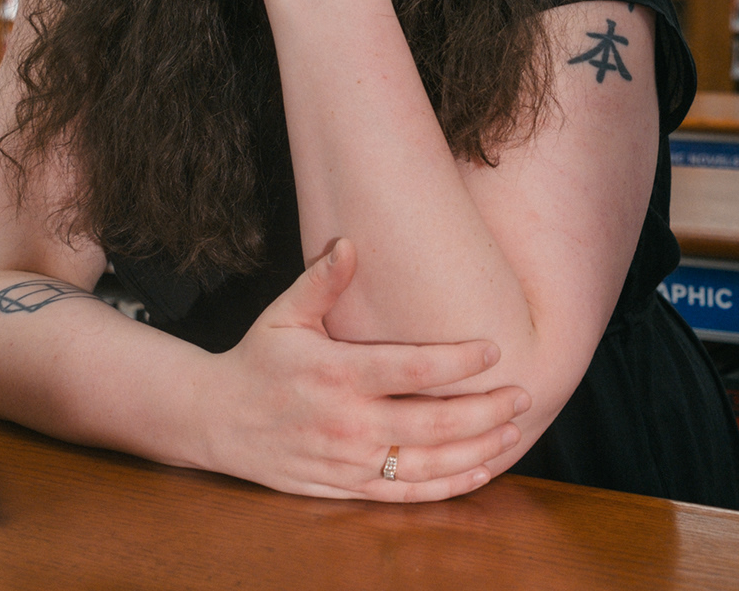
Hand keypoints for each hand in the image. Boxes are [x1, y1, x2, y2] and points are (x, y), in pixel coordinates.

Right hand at [204, 238, 529, 501]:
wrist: (216, 419)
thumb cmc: (258, 358)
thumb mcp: (283, 314)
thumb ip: (321, 281)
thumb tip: (349, 243)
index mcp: (336, 374)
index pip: (411, 369)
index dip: (457, 361)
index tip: (494, 349)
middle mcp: (346, 423)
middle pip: (431, 424)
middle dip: (484, 411)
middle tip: (522, 394)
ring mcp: (347, 461)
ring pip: (425, 465)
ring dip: (475, 451)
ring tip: (512, 431)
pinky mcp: (344, 487)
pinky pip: (404, 495)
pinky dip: (446, 488)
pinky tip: (479, 473)